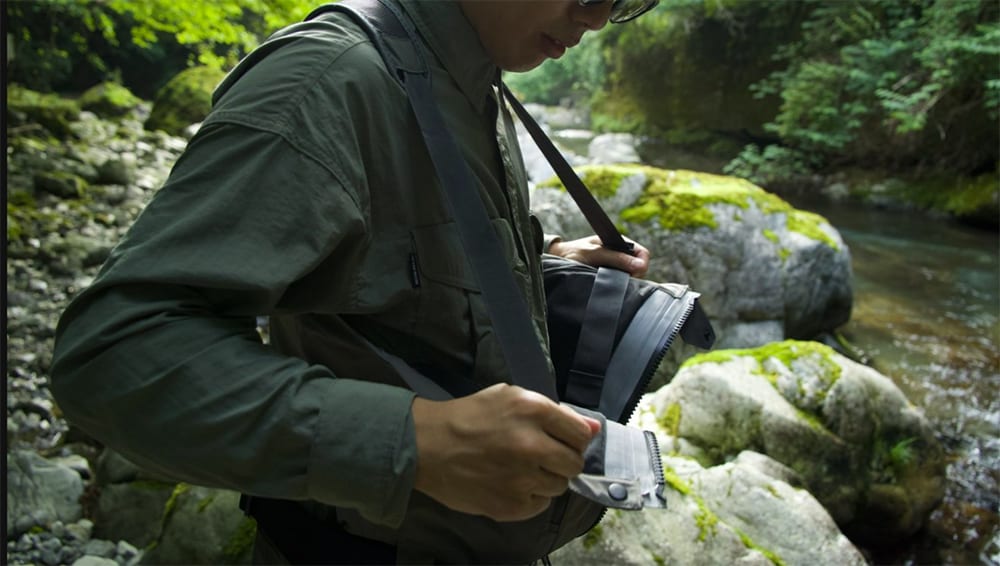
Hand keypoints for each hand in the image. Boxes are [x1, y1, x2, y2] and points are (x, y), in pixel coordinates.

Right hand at [411, 383, 600, 521]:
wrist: (426, 446)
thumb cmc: (469, 417)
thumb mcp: (510, 397)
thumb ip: (556, 413)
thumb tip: (593, 429)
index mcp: (533, 410)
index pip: (581, 433)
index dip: (573, 439)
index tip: (561, 441)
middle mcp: (532, 444)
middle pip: (575, 463)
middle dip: (562, 460)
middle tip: (541, 457)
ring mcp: (522, 478)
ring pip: (559, 486)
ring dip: (545, 479)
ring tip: (520, 470)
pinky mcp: (511, 505)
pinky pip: (540, 505)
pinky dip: (530, 497)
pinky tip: (509, 484)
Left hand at [548, 235, 650, 277]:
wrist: (556, 260)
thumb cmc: (573, 253)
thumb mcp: (594, 253)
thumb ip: (616, 258)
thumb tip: (640, 266)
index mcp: (618, 242)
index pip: (642, 253)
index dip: (642, 264)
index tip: (634, 274)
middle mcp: (618, 253)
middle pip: (638, 267)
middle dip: (631, 274)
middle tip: (615, 278)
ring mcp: (614, 266)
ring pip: (630, 277)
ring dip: (622, 280)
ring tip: (605, 279)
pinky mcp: (608, 276)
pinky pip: (619, 283)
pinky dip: (615, 285)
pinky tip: (604, 284)